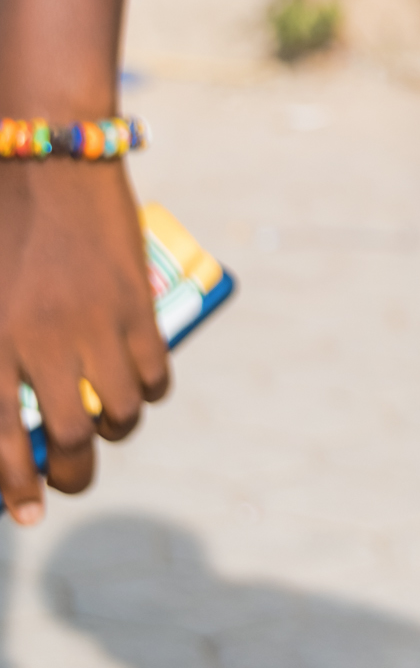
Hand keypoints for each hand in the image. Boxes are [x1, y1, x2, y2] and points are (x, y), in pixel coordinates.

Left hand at [0, 161, 168, 520]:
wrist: (48, 152)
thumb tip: (14, 407)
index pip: (2, 440)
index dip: (15, 488)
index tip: (26, 514)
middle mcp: (40, 343)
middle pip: (67, 440)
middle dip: (72, 475)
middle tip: (70, 477)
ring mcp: (94, 324)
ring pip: (119, 415)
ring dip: (115, 429)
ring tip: (106, 420)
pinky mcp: (136, 303)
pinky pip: (156, 374)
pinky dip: (150, 390)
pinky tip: (139, 384)